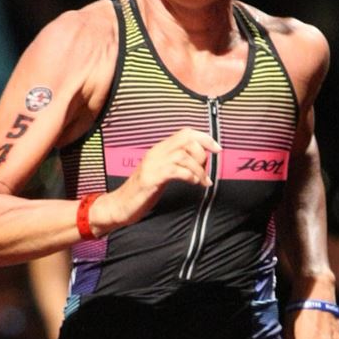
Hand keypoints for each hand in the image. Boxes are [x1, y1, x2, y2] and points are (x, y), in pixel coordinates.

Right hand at [93, 128, 218, 230]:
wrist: (120, 206)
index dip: (205, 138)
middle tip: (204, 172)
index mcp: (159, 149)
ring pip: (183, 155)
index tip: (218, 149)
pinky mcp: (151, 178)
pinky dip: (189, 176)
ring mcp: (152, 165)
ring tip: (201, 182)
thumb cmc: (143, 192)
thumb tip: (199, 163)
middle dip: (202, 154)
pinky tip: (193, 183)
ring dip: (198, 169)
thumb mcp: (162, 173)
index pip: (185, 133)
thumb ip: (177, 164)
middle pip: (186, 140)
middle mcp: (156, 152)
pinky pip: (176, 171)